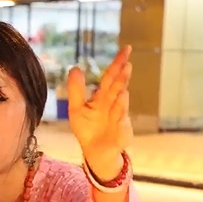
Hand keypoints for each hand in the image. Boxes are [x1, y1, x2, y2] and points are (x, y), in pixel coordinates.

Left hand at [67, 47, 133, 179]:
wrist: (95, 152)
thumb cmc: (88, 129)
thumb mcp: (76, 109)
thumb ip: (76, 90)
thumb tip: (75, 67)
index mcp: (103, 97)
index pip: (110, 77)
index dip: (117, 64)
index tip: (126, 49)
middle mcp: (113, 103)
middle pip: (118, 85)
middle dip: (122, 73)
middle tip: (127, 59)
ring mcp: (119, 116)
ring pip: (120, 100)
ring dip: (123, 88)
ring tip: (126, 74)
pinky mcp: (122, 129)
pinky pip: (121, 119)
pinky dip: (122, 110)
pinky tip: (123, 97)